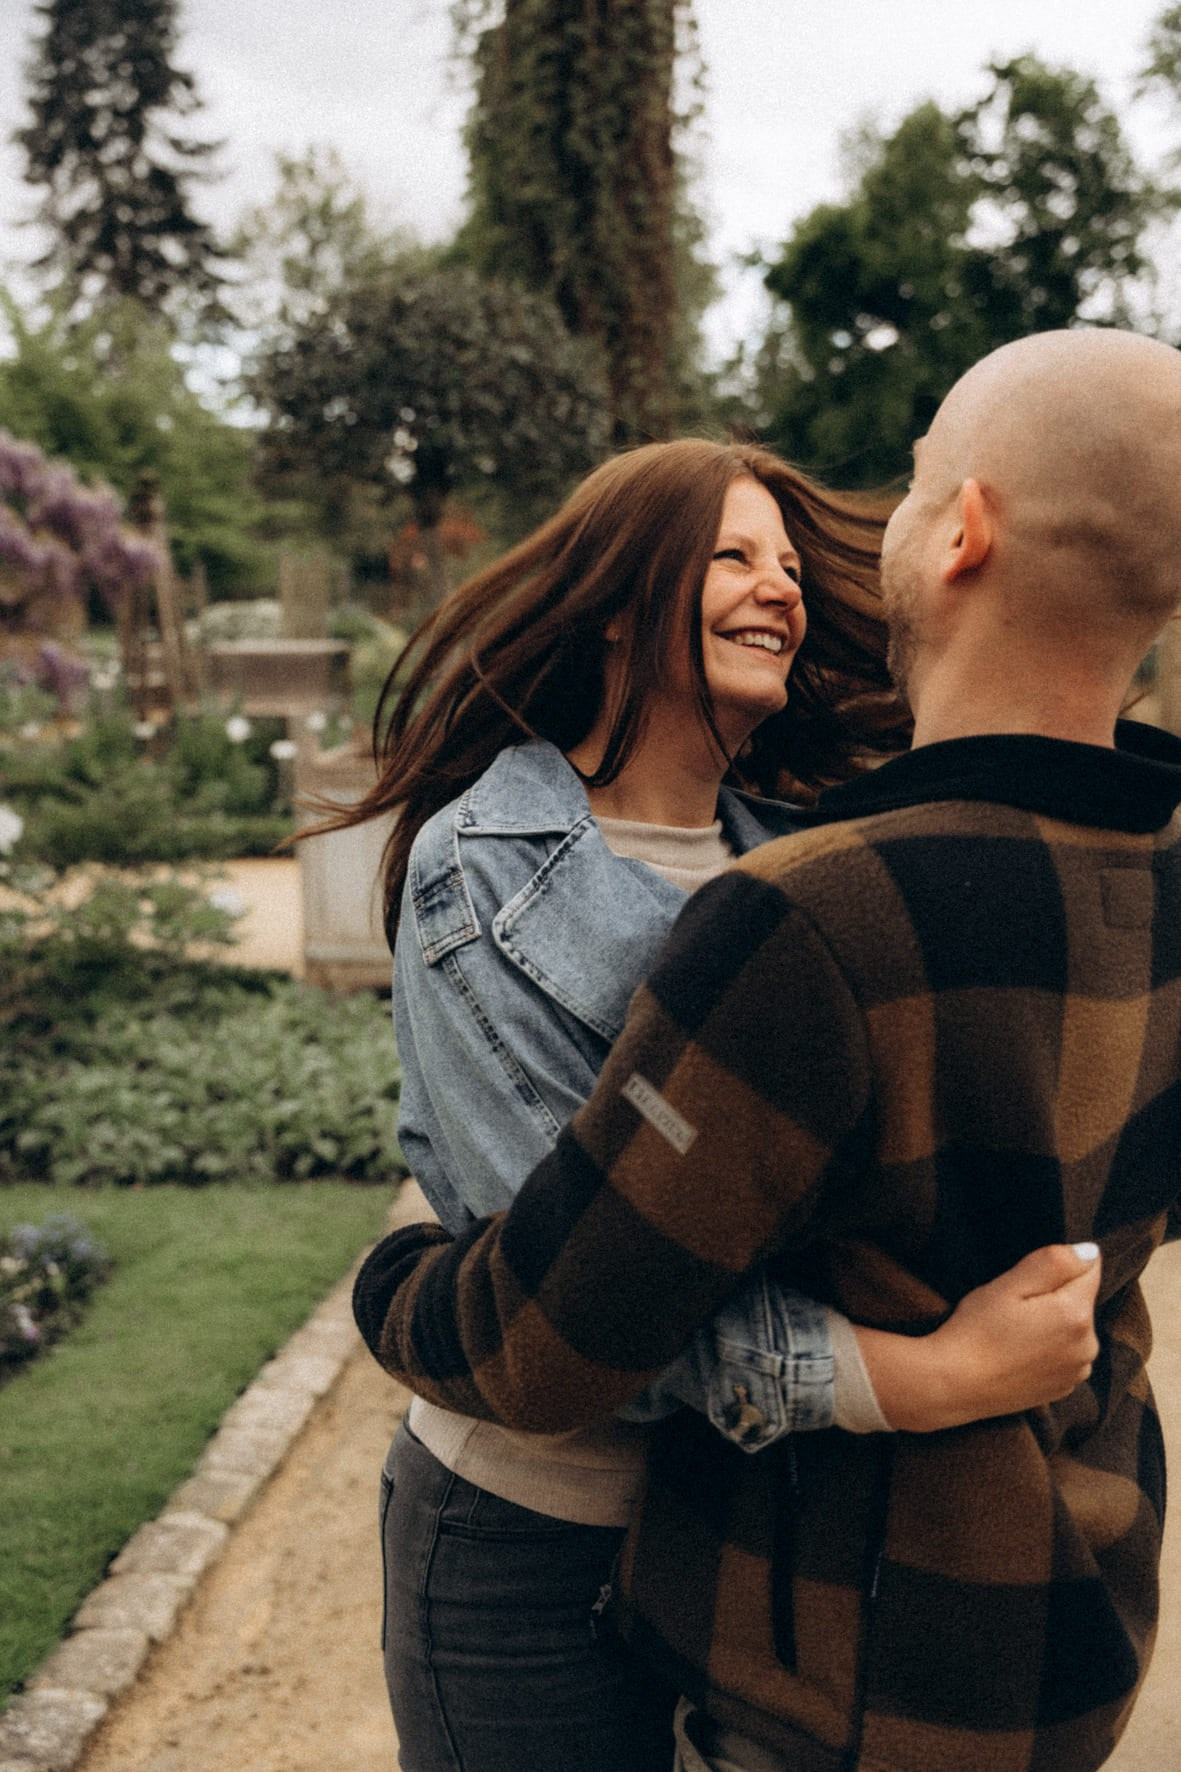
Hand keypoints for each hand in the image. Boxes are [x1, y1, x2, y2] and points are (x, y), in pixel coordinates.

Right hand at [856, 1243, 1100, 1433]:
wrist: (953, 1385)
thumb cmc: (976, 1330)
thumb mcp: (1008, 1286)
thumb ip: (1053, 1262)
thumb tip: (1090, 1251)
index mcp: (1077, 1314)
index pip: (1090, 1268)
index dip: (1056, 1266)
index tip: (1026, 1280)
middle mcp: (1088, 1345)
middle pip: (1081, 1299)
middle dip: (1055, 1295)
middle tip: (1014, 1306)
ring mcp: (1078, 1370)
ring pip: (1074, 1327)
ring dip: (1053, 1322)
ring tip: (1014, 1332)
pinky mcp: (1065, 1387)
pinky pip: (1066, 1353)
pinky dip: (1049, 1348)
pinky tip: (1019, 1353)